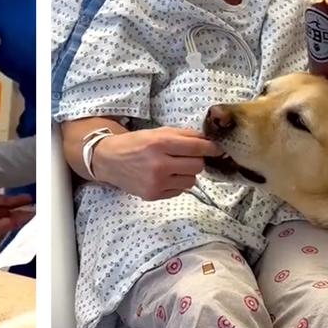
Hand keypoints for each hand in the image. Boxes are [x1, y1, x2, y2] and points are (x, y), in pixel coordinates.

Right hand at [93, 127, 222, 200]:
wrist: (109, 160)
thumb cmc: (135, 143)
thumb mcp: (156, 132)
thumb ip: (183, 135)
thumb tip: (208, 142)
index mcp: (160, 143)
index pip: (197, 148)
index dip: (211, 148)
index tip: (218, 149)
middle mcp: (159, 163)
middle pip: (197, 166)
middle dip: (196, 160)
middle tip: (186, 157)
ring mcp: (156, 182)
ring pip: (192, 181)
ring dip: (187, 174)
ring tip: (173, 168)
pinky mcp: (153, 194)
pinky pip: (179, 191)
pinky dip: (176, 184)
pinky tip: (164, 177)